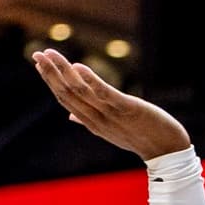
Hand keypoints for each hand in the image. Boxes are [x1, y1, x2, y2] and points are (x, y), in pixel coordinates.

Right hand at [31, 49, 189, 161]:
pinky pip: (105, 95)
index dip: (51, 81)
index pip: (65, 99)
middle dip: (51, 73)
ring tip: (51, 55)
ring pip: (81, 92)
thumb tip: (69, 116)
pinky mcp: (127, 109)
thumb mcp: (110, 130)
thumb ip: (88, 120)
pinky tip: (79, 66)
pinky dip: (91, 81)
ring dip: (64, 71)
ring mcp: (111, 114)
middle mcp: (96, 119)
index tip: (39, 63)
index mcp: (91, 122)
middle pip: (68, 94)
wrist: (167, 150)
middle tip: (37, 54)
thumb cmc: (139, 138)